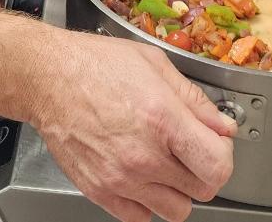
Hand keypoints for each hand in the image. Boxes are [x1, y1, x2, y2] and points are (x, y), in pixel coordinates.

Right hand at [30, 31, 236, 221]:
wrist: (47, 78)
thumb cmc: (96, 65)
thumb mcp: (155, 65)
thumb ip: (195, 100)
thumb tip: (222, 126)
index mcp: (163, 119)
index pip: (218, 166)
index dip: (224, 156)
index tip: (216, 145)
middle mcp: (144, 155)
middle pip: (203, 190)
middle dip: (203, 170)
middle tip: (189, 150)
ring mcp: (121, 178)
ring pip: (176, 210)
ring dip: (178, 190)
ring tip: (164, 164)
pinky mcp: (100, 191)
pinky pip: (141, 217)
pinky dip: (147, 202)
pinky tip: (141, 176)